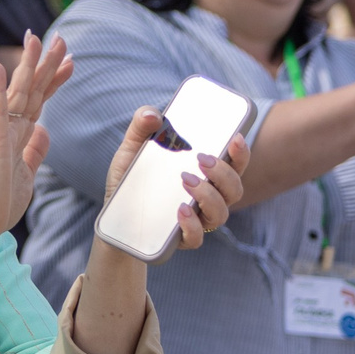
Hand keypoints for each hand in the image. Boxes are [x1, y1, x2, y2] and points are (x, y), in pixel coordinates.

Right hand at [0, 31, 70, 242]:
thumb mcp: (28, 175)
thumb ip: (35, 151)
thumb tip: (44, 130)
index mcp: (19, 137)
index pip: (40, 101)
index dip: (55, 80)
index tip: (70, 61)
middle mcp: (9, 129)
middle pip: (32, 89)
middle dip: (47, 64)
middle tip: (61, 38)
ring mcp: (0, 133)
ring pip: (17, 92)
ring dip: (28, 65)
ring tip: (36, 38)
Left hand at [100, 107, 249, 253]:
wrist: (113, 214)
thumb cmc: (131, 178)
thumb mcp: (132, 149)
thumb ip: (141, 127)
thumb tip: (152, 114)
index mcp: (205, 173)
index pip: (235, 164)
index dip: (241, 152)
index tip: (234, 138)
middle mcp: (208, 197)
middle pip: (234, 189)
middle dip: (223, 173)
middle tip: (201, 159)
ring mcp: (197, 219)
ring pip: (221, 213)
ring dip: (209, 196)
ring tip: (186, 180)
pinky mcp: (181, 239)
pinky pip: (197, 237)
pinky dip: (192, 224)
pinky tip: (180, 211)